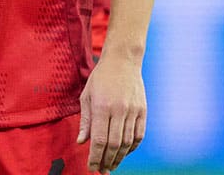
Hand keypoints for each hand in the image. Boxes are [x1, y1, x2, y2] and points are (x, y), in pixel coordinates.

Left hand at [77, 54, 146, 172]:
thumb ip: (85, 121)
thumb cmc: (101, 77)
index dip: (95, 157)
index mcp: (102, 106)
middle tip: (101, 171)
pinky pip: (139, 135)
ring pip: (127, 143)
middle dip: (106, 161)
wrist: (123, 60)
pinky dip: (132, 148)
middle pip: (113, 144)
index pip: (99, 140)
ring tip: (111, 165)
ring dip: (119, 158)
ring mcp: (133, 111)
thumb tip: (81, 142)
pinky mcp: (143, 111)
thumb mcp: (87, 96)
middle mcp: (119, 110)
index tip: (92, 167)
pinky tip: (124, 153)